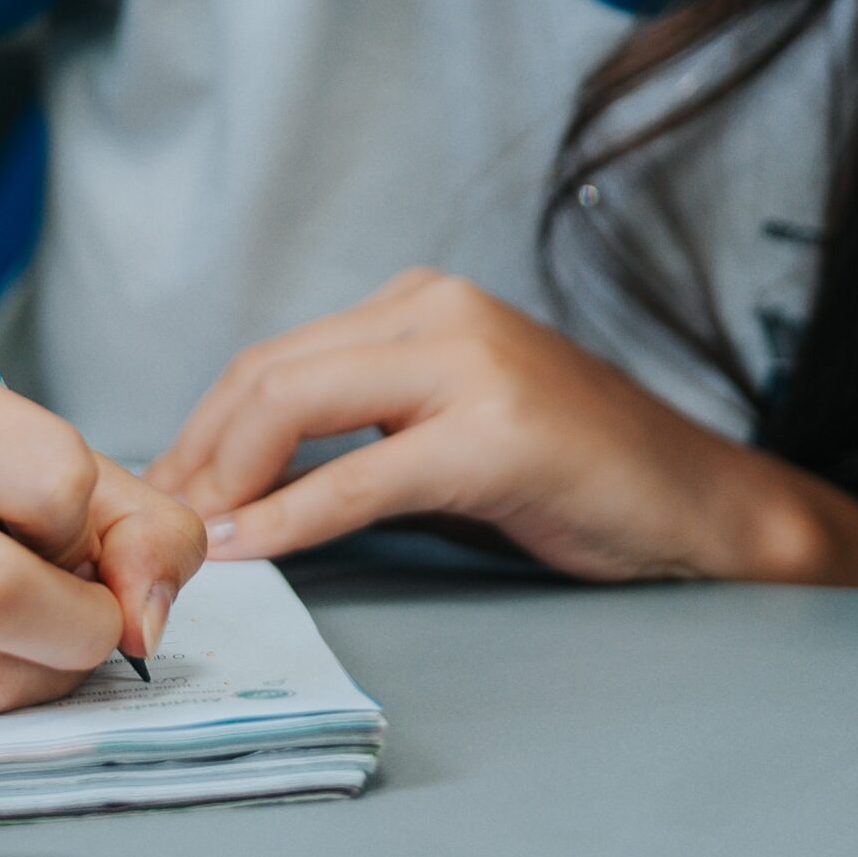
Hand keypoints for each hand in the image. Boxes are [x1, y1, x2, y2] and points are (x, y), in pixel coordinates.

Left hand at [145, 269, 821, 581]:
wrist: (705, 507)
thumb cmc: (578, 481)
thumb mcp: (450, 432)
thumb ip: (360, 433)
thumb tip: (241, 485)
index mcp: (422, 303)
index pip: (272, 359)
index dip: (199, 433)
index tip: (162, 500)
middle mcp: (439, 313)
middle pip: (266, 376)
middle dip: (192, 457)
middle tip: (153, 533)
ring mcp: (472, 366)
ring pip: (294, 406)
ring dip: (222, 482)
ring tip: (185, 547)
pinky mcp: (497, 435)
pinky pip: (359, 477)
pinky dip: (288, 519)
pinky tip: (248, 553)